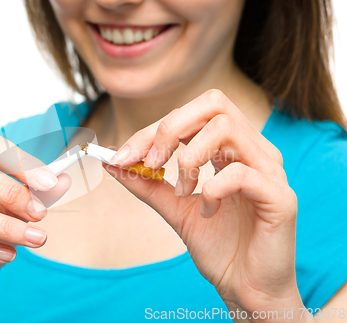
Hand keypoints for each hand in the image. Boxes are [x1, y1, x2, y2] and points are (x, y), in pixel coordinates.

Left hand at [105, 90, 301, 319]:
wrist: (246, 288)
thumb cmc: (218, 246)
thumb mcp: (174, 208)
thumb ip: (148, 183)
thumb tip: (113, 162)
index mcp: (231, 148)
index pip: (192, 114)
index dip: (152, 129)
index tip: (122, 156)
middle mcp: (254, 150)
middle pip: (213, 103)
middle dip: (170, 128)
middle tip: (152, 162)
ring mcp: (270, 170)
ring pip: (226, 128)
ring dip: (190, 158)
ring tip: (182, 191)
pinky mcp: (279, 196)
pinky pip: (240, 172)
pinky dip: (212, 189)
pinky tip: (207, 210)